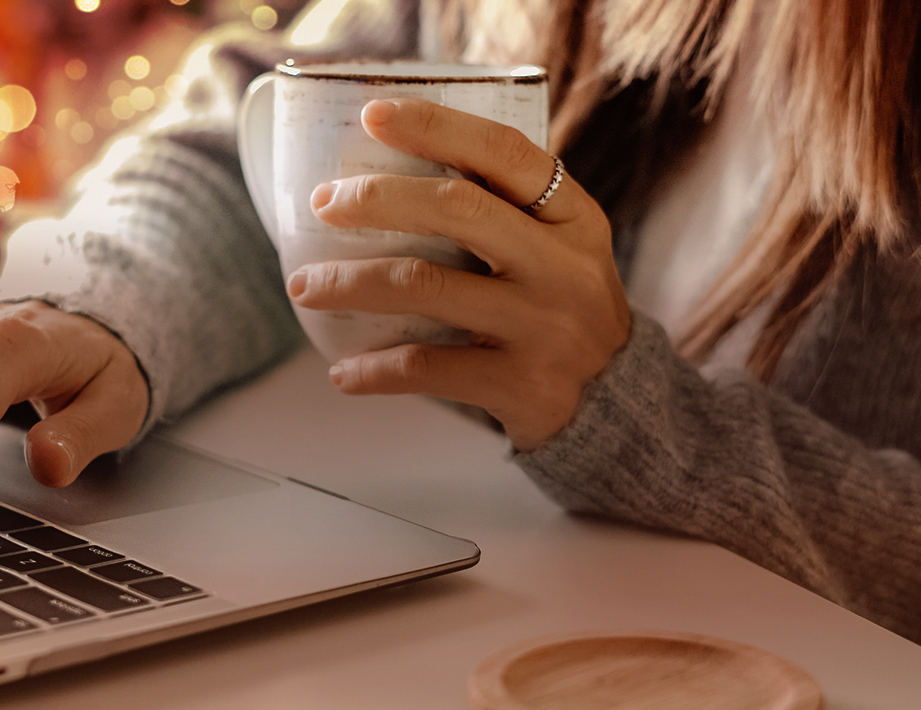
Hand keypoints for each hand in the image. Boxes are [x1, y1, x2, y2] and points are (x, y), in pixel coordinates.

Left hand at [288, 98, 629, 451]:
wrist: (616, 403)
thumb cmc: (560, 308)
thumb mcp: (560, 248)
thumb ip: (504, 210)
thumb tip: (386, 175)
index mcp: (572, 217)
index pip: (504, 153)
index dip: (437, 127)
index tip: (374, 115)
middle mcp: (563, 266)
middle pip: (457, 209)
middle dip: (377, 199)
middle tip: (323, 204)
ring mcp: (542, 327)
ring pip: (426, 286)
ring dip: (351, 283)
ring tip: (304, 286)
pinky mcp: (519, 384)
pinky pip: (426, 368)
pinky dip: (373, 370)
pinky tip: (342, 372)